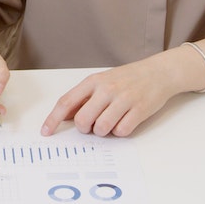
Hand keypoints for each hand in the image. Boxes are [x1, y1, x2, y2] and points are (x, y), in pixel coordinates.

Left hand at [40, 58, 179, 137]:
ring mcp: (124, 99)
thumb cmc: (127, 78)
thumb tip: (64, 116)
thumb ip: (83, 97)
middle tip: (92, 125)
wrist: (158, 72)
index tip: (46, 131)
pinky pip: (121, 131)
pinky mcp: (139, 110)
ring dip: (103, 131)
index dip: (53, 119)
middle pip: (83, 120)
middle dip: (85, 129)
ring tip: (111, 120)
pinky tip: (124, 120)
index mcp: (93, 81)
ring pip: (102, 128)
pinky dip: (120, 131)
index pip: (66, 102)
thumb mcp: (101, 81)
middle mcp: (107, 89)